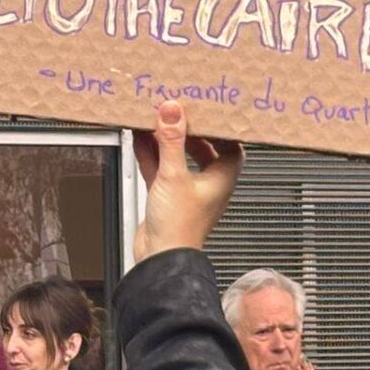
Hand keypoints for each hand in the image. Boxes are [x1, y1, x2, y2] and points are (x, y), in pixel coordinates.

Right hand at [130, 101, 243, 261]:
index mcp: (222, 178)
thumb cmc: (180, 229)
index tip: (208, 110)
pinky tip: (139, 138)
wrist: (160, 259)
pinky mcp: (166, 197)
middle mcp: (207, 184)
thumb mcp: (174, 176)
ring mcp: (186, 190)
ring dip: (165, 140)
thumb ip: (171, 141)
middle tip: (177, 110)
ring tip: (154, 118)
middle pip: (202, 148)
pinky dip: (151, 154)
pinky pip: (160, 169)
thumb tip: (173, 112)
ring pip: (177, 157)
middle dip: (188, 130)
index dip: (220, 128)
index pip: (230, 144)